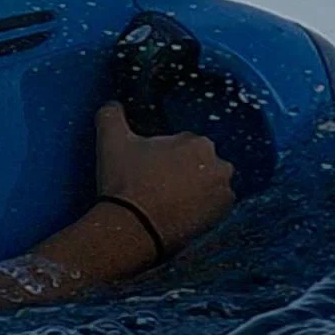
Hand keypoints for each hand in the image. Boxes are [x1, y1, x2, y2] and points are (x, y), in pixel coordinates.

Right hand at [92, 101, 234, 259]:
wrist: (132, 229)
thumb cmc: (125, 183)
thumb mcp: (111, 142)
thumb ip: (111, 115)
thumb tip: (111, 106)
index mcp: (198, 143)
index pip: (183, 144)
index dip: (164, 156)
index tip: (149, 169)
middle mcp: (220, 166)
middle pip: (199, 164)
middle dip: (183, 172)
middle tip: (157, 187)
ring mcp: (223, 194)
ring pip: (207, 185)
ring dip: (194, 190)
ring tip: (167, 203)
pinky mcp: (221, 217)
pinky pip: (212, 208)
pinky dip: (199, 210)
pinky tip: (177, 214)